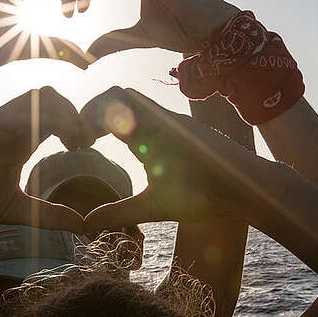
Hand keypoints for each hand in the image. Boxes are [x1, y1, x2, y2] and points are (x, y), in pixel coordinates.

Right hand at [0, 87, 90, 231]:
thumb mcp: (16, 210)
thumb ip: (49, 216)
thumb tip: (84, 225)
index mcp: (21, 138)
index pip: (57, 112)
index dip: (77, 124)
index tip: (86, 148)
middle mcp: (11, 125)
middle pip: (51, 95)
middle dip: (74, 114)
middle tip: (82, 143)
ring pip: (36, 97)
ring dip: (60, 114)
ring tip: (69, 142)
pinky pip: (11, 114)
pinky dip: (33, 122)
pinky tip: (42, 144)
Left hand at [79, 87, 277, 232]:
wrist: (242, 192)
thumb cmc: (203, 197)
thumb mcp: (151, 206)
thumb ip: (119, 212)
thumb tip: (86, 224)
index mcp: (143, 139)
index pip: (107, 114)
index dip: (84, 123)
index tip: (75, 147)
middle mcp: (151, 124)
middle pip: (109, 96)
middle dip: (84, 113)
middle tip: (76, 141)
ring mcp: (163, 119)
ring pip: (120, 93)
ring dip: (97, 109)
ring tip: (87, 138)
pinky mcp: (174, 121)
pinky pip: (139, 103)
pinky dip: (116, 112)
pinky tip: (108, 136)